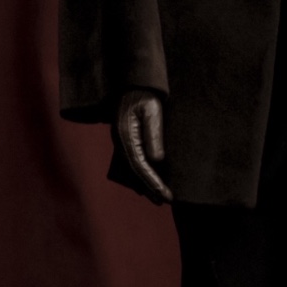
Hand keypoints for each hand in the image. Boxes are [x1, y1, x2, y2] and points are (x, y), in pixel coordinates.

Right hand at [115, 88, 173, 202]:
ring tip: (158, 197)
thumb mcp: (153, 112)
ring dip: (143, 184)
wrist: (135, 85)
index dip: (153, 182)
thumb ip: (154, 135)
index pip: (140, 166)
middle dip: (149, 187)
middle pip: (134, 172)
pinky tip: (147, 183)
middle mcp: (120, 142)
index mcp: (125, 136)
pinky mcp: (124, 141)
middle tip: (164, 201)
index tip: (165, 195)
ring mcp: (120, 143)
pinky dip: (140, 175)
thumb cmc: (146, 96)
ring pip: (131, 170)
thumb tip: (156, 160)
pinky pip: (131, 163)